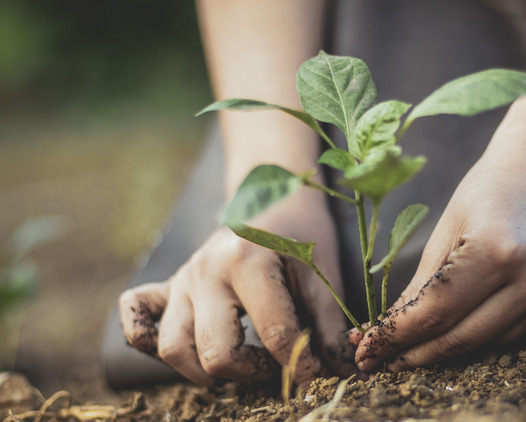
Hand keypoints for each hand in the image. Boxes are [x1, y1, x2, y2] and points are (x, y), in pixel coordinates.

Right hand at [119, 188, 350, 385]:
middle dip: (250, 372)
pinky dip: (149, 341)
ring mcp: (182, 279)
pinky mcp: (167, 285)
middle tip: (274, 365)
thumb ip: (328, 325)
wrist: (271, 193)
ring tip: (239, 363)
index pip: (273, 336)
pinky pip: (137, 319)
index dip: (301, 367)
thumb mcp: (323, 273)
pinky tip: (188, 348)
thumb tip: (341, 372)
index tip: (316, 378)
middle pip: (214, 353)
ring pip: (172, 348)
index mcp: (247, 262)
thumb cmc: (301, 232)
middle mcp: (205, 271)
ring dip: (204, 370)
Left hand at [350, 139, 525, 371]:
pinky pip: (513, 334)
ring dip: (447, 349)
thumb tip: (388, 333)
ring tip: (413, 348)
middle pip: (460, 340)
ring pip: (487, 344)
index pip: (434, 314)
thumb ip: (420, 287)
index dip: (394, 339)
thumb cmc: (491, 187)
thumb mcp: (447, 229)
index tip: (366, 354)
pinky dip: (482, 335)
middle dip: (415, 355)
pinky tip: (459, 328)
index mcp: (496, 251)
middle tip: (381, 362)